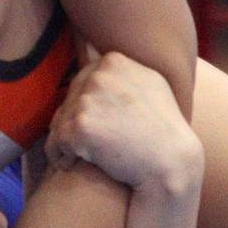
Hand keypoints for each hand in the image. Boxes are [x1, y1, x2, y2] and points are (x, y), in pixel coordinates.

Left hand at [45, 51, 203, 207]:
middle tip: (88, 144)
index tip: (98, 125)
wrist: (172, 163)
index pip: (83, 81)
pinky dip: (60, 157)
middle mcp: (99, 75)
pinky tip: (71, 165)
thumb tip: (100, 61)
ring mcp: (88, 100)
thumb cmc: (165, 130)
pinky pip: (55, 143)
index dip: (87, 106)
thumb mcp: (151, 85)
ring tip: (79, 155)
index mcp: (114, 61)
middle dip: (74, 122)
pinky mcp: (80, 126)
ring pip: (59, 121)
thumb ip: (124, 73)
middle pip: (69, 100)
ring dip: (66, 140)